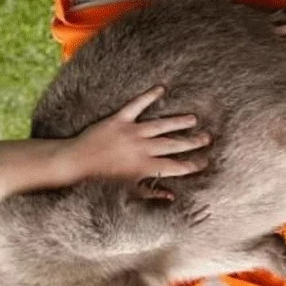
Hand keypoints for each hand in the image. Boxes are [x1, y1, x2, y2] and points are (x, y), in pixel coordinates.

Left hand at [59, 86, 210, 182]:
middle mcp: (142, 149)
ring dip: (179, 122)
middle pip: (173, 145)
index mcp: (145, 168)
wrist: (77, 163)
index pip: (175, 167)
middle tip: (207, 138)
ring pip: (161, 125)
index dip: (192, 165)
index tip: (205, 162)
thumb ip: (151, 192)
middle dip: (192, 142)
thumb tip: (171, 196)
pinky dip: (148, 96)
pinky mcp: (119, 119)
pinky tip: (161, 89)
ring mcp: (132, 132)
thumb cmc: (102, 180)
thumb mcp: (128, 190)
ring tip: (193, 119)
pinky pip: (137, 105)